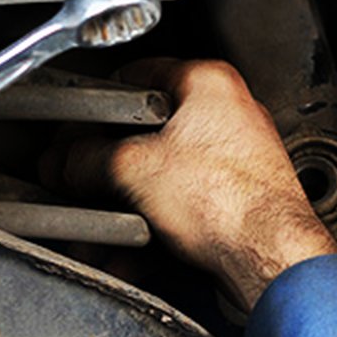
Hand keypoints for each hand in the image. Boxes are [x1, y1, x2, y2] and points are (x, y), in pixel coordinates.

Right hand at [55, 59, 336, 310]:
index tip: (69, 132)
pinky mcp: (236, 203)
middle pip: (145, 134)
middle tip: (81, 183)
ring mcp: (235, 162)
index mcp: (209, 83)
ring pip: (162, 180)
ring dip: (125, 209)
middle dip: (106, 170)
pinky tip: (128, 254)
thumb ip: (85, 159)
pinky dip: (152, 230)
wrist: (271, 259)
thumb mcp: (132, 169)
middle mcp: (229, 116)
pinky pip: (181, 209)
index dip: (91, 107)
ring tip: (99, 231)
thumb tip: (64, 162)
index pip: (132, 76)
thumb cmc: (230, 203)